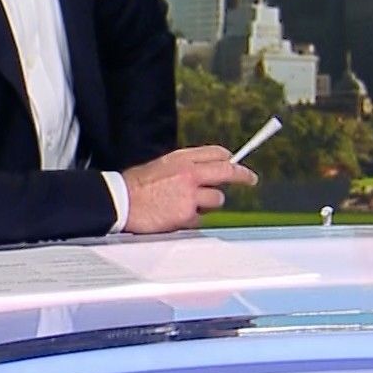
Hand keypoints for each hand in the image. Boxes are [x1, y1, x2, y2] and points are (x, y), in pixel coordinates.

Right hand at [122, 145, 257, 233]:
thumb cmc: (137, 185)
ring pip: (217, 199)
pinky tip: (175, 215)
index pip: (217, 153)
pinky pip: (200, 218)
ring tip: (186, 204)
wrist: (121, 201)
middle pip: (227, 171)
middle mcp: (190, 174)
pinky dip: (191, 218)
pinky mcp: (187, 213)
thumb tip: (205, 170)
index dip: (231, 159)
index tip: (238, 163)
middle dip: (243, 175)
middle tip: (251, 179)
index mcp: (183, 159)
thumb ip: (185, 167)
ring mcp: (190, 194)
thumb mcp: (162, 165)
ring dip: (208, 203)